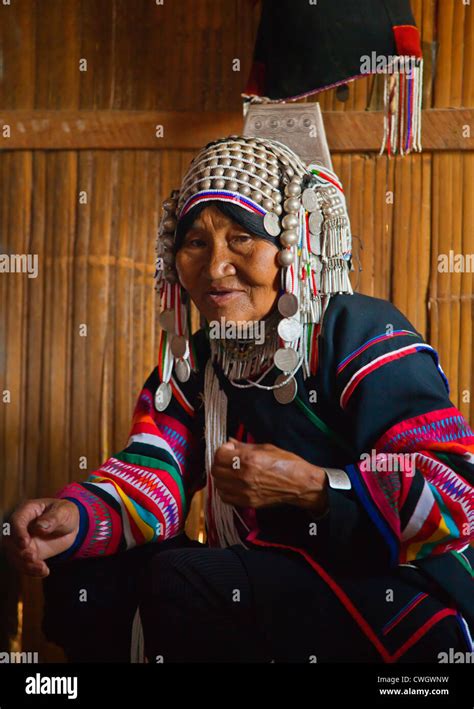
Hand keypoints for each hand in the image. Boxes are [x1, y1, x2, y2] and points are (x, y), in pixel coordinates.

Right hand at [5, 498, 79, 577]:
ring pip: (15, 556)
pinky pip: (24, 565)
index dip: (18, 532)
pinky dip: (32, 571)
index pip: (16, 521)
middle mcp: (20, 526)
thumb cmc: (64, 513)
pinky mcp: (26, 554)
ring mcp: (21, 541)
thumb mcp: (64, 512)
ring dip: (26, 564)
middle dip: (19, 552)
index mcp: (27, 510)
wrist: (68, 527)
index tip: (25, 543)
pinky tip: (44, 572)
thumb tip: (40, 526)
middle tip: (33, 558)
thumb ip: (53, 518)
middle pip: (10, 541)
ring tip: (42, 568)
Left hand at [211, 438, 327, 512]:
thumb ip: (244, 446)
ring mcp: (244, 491)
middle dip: (219, 463)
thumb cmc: (287, 463)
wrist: (300, 484)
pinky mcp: (247, 502)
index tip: (230, 449)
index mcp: (248, 460)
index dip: (222, 450)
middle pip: (215, 470)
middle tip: (228, 460)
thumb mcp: (266, 448)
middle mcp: (243, 476)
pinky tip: (233, 484)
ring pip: (218, 484)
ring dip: (221, 477)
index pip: (219, 455)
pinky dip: (225, 490)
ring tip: (230, 472)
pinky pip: (225, 497)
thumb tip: (230, 442)